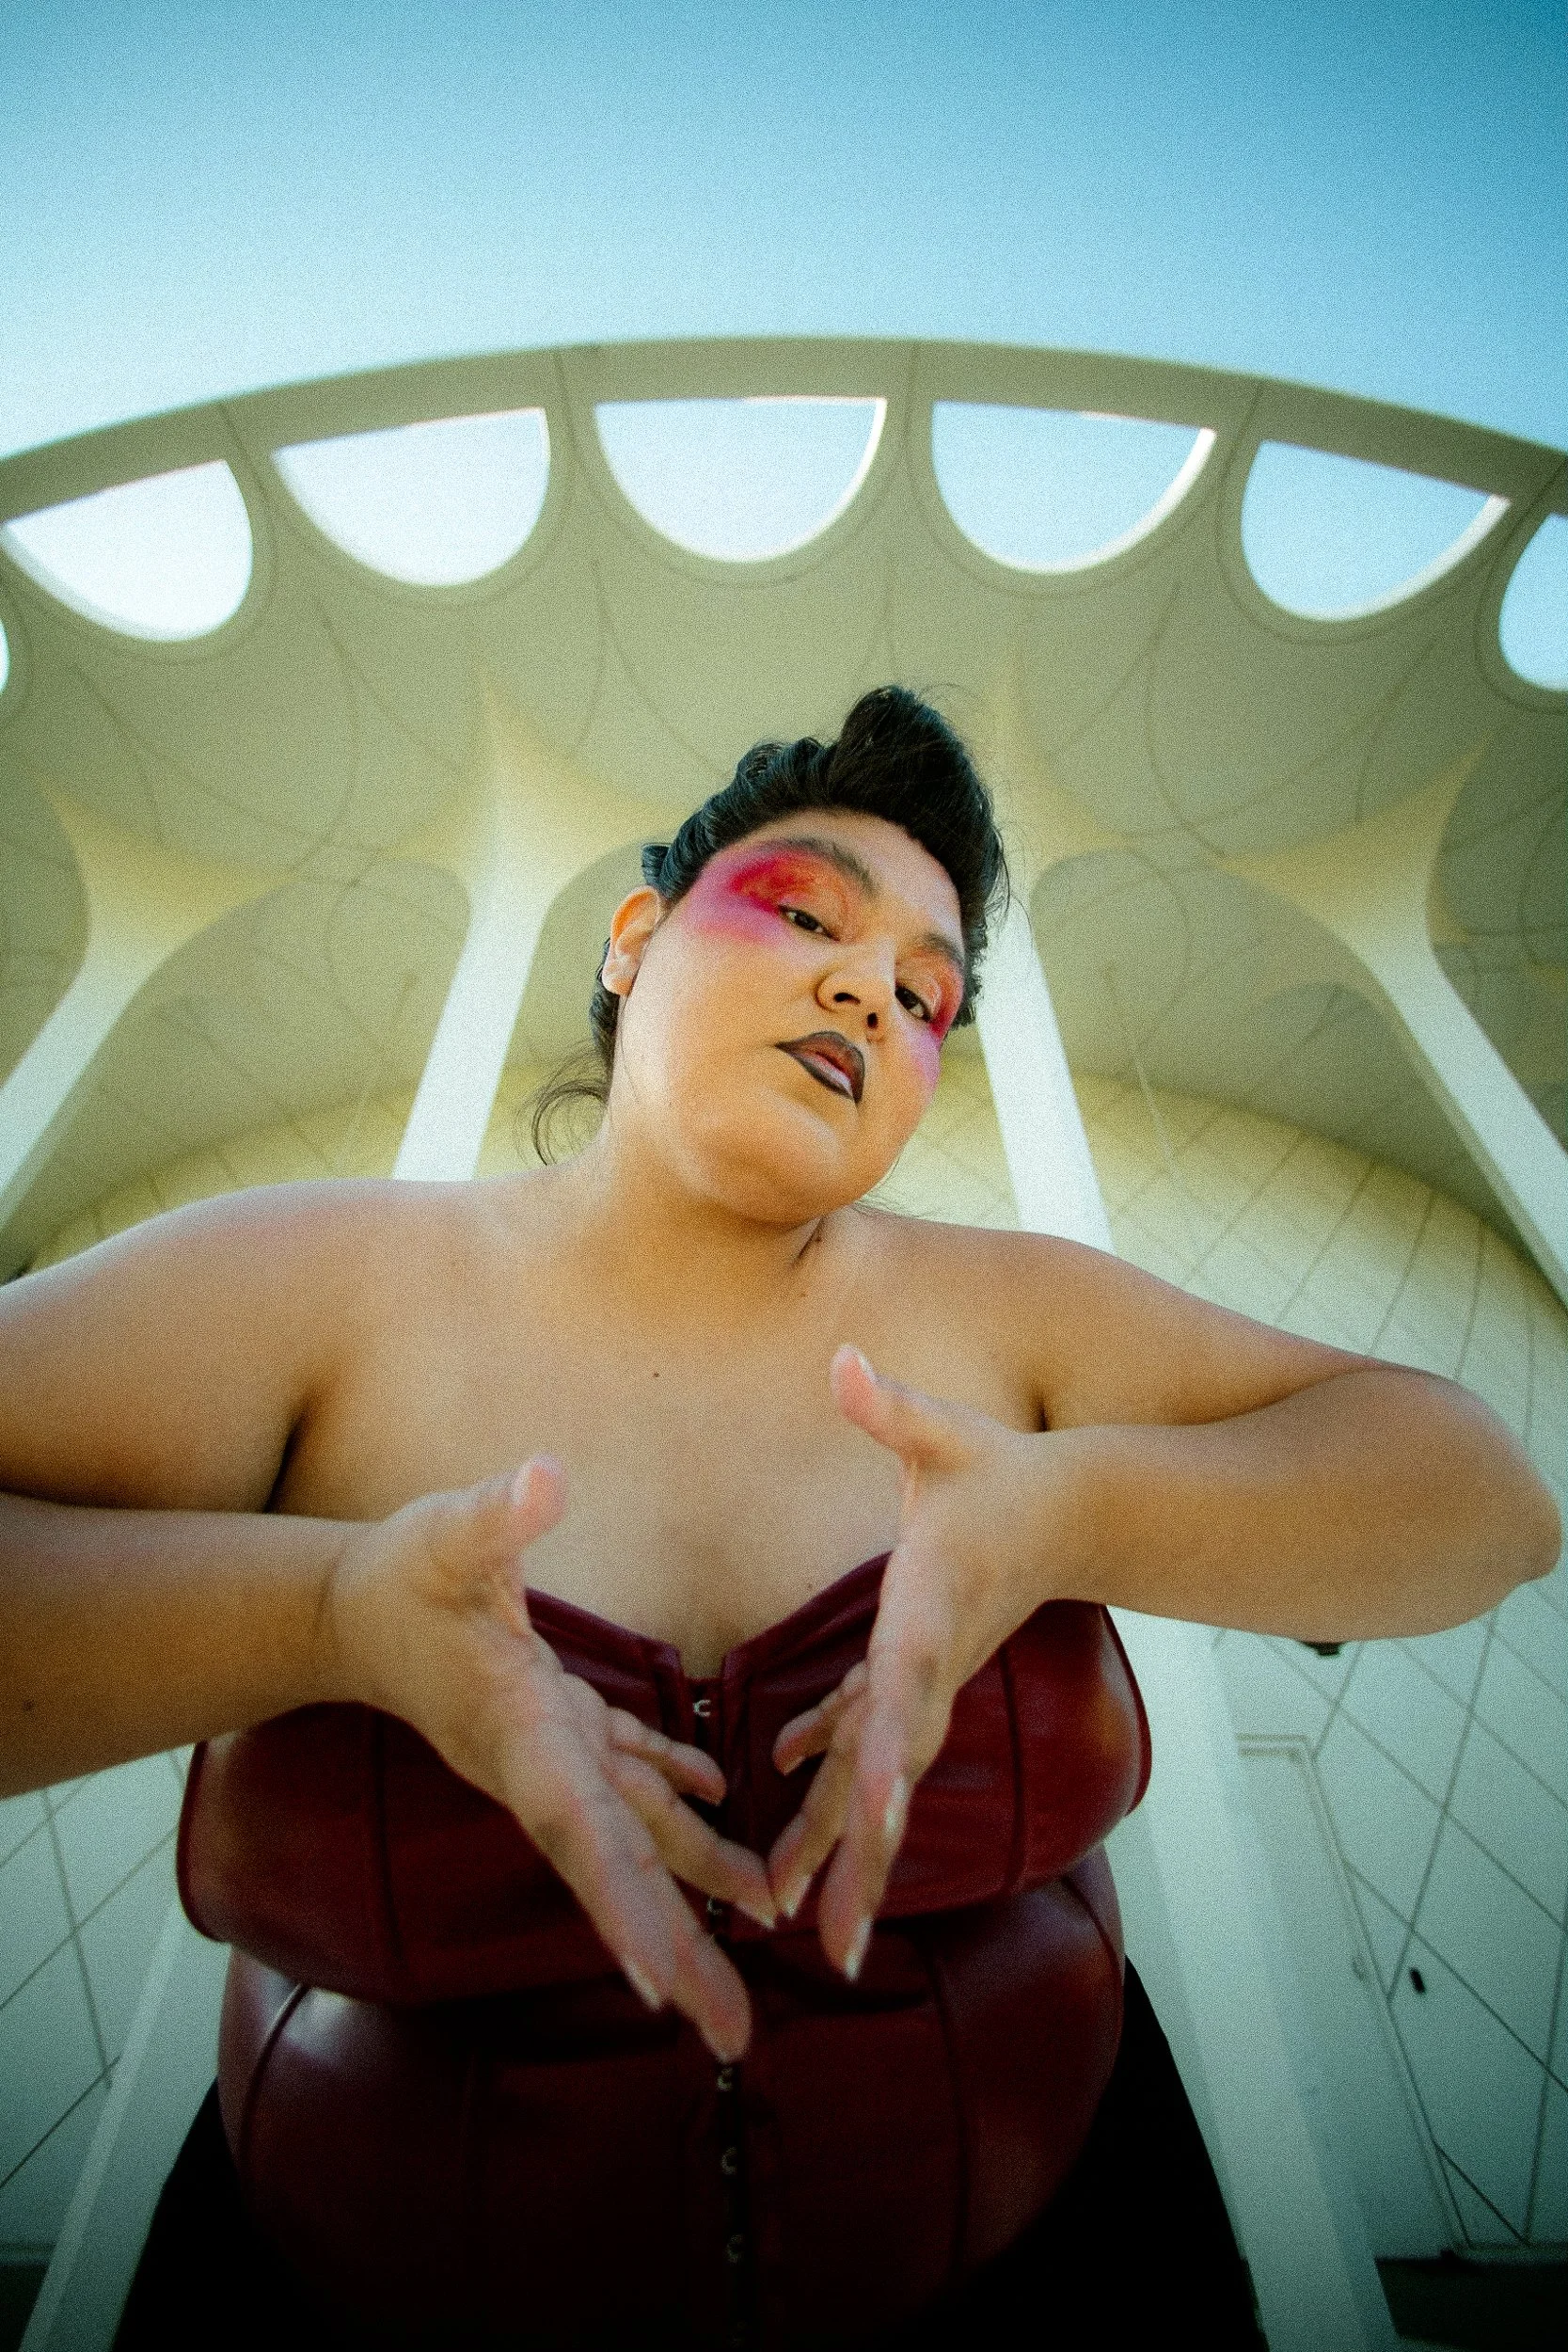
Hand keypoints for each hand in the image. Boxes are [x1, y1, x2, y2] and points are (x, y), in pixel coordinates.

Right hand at [325, 1460, 773, 2060]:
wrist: (351, 1603)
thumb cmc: (402, 1570)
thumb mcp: (445, 1535)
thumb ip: (495, 1517)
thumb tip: (544, 1478)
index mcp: (521, 1736)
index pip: (579, 1834)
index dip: (624, 1908)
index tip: (662, 1988)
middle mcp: (542, 1765)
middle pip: (619, 1871)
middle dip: (677, 1951)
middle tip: (738, 2037)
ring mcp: (553, 1752)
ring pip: (638, 1832)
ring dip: (698, 1882)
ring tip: (770, 1925)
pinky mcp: (562, 1725)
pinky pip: (630, 1777)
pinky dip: (675, 1796)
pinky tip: (720, 1801)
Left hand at [767, 1348, 1054, 1977]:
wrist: (1075, 1515)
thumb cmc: (1004, 1471)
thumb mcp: (948, 1436)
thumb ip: (894, 1409)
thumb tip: (844, 1360)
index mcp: (932, 1608)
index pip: (905, 1682)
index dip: (886, 1743)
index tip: (877, 1812)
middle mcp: (932, 1666)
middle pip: (893, 1772)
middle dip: (863, 1857)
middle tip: (832, 1944)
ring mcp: (930, 1688)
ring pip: (882, 1787)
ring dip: (850, 1860)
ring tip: (820, 1946)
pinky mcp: (918, 1689)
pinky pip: (872, 1759)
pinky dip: (842, 1807)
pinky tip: (798, 1850)